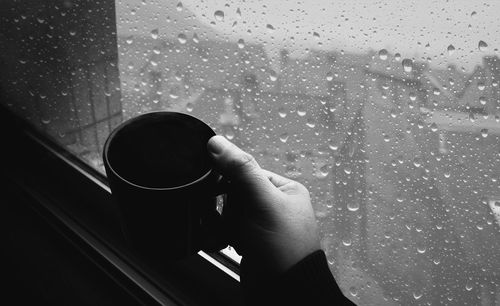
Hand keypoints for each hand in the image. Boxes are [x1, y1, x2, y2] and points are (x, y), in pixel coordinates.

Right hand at [207, 135, 319, 273]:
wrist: (285, 291)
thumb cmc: (285, 249)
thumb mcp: (263, 202)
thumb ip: (241, 170)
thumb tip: (217, 143)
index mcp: (285, 189)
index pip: (247, 171)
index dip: (232, 182)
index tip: (224, 193)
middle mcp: (275, 205)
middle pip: (234, 193)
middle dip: (230, 210)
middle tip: (241, 222)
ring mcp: (263, 224)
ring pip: (229, 212)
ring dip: (227, 225)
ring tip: (239, 237)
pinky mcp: (252, 241)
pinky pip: (228, 230)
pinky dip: (224, 236)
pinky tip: (231, 243)